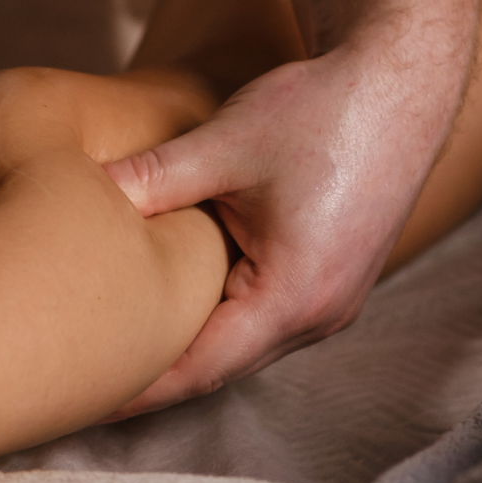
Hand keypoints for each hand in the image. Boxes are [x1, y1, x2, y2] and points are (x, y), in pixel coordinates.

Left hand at [103, 49, 447, 415]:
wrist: (400, 81)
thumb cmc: (320, 111)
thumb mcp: (223, 146)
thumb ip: (149, 179)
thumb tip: (81, 196)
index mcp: (293, 297)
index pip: (200, 368)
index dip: (141, 388)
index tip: (90, 401)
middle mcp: (319, 315)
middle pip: (220, 367)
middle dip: (155, 377)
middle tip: (90, 383)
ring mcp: (331, 302)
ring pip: (242, 346)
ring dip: (187, 351)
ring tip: (123, 356)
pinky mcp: (331, 281)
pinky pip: (264, 321)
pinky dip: (217, 323)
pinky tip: (174, 313)